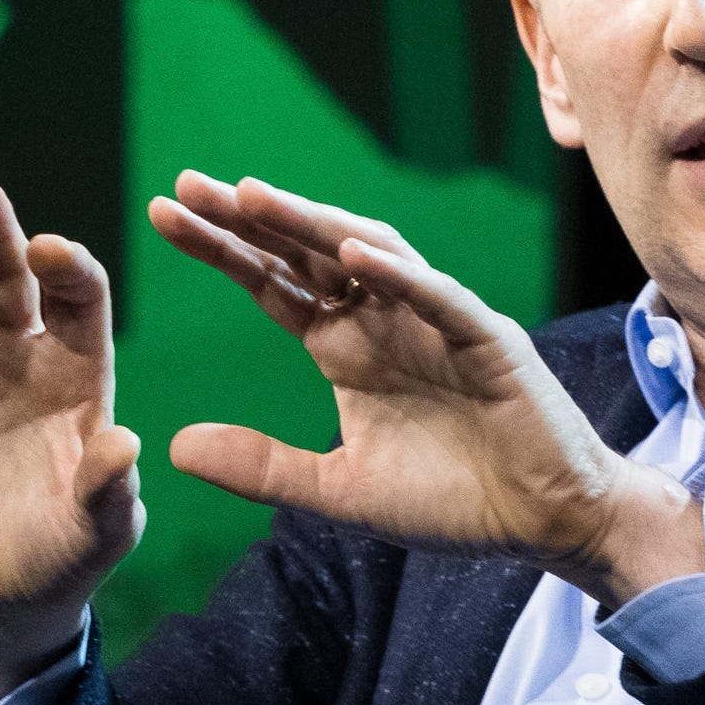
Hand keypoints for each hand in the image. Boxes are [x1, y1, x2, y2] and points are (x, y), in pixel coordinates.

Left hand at [147, 171, 704, 606]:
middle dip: (253, 218)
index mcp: (347, 349)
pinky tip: (355, 255)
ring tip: (257, 197)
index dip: (223, 249)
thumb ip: (264, 467)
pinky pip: (439, 297)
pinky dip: (400, 275)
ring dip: (315, 223)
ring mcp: (437, 322)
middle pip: (309, 254)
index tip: (162, 215)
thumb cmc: (452, 498)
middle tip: (190, 184)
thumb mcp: (340, 489)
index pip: (274, 284)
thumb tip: (174, 445)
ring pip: (370, 254)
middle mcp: (386, 320)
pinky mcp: (486, 340)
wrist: (543, 520)